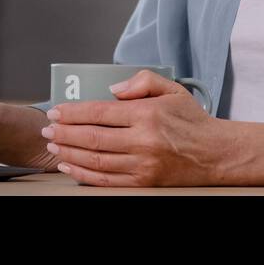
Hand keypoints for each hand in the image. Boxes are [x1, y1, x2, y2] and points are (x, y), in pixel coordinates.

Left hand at [41, 70, 225, 185]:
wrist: (216, 154)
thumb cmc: (192, 121)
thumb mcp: (172, 89)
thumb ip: (142, 81)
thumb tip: (112, 89)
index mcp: (147, 114)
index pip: (99, 112)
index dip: (72, 113)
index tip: (56, 111)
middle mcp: (143, 141)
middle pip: (91, 138)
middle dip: (63, 133)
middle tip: (47, 130)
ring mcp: (142, 165)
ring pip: (94, 160)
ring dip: (68, 154)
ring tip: (53, 147)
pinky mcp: (144, 182)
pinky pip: (106, 181)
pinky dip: (83, 174)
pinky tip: (70, 167)